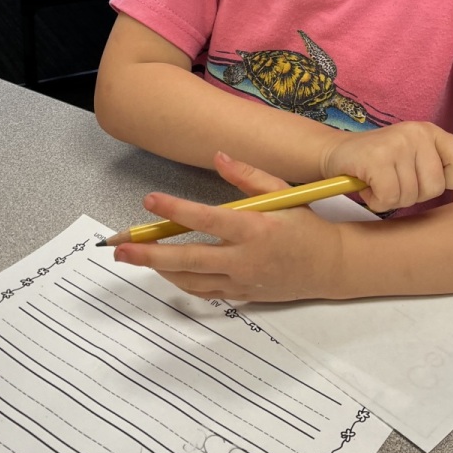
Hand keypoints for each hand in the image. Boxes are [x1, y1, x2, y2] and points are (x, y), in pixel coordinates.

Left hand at [112, 152, 344, 301]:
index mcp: (256, 229)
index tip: (150, 201)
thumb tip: (218, 157)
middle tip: (121, 249)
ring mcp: (243, 281)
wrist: (331, 266)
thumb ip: (249, 176)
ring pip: (191, 281)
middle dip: (151, 254)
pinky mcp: (243, 295)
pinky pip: (205, 292)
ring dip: (161, 270)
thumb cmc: (305, 224)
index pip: (207, 220)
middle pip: (189, 259)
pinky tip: (167, 271)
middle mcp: (246, 259)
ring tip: (137, 257)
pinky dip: (183, 283)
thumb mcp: (283, 193)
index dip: (176, 210)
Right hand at [321, 120, 452, 212]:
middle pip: (435, 187)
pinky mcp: (376, 158)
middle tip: (393, 182)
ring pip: (410, 196)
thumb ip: (435, 167)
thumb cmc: (379, 163)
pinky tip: (368, 186)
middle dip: (413, 195)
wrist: (336, 153)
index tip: (425, 178)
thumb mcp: (413, 157)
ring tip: (378, 182)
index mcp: (430, 131)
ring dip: (392, 198)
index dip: (449, 180)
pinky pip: (389, 197)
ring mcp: (396, 143)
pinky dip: (377, 201)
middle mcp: (417, 133)